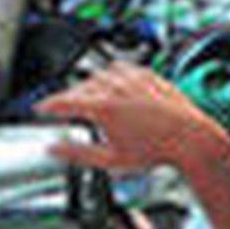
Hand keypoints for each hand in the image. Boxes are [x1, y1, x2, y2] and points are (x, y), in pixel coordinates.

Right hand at [36, 61, 223, 174]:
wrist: (191, 138)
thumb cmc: (156, 151)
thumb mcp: (111, 160)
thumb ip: (78, 154)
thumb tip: (54, 150)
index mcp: (103, 107)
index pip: (63, 101)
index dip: (46, 104)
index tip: (38, 107)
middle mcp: (115, 87)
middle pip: (78, 86)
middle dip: (67, 97)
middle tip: (62, 108)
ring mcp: (132, 77)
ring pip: (98, 74)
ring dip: (88, 85)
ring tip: (87, 99)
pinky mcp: (147, 73)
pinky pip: (120, 67)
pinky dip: (110, 75)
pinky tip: (112, 85)